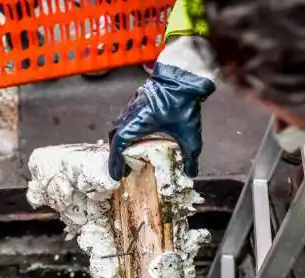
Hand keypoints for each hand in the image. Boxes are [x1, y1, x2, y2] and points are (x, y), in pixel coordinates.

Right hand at [108, 62, 214, 179]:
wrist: (184, 74)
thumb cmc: (183, 101)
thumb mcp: (190, 133)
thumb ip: (190, 156)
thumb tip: (190, 173)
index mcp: (138, 121)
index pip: (118, 143)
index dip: (115, 161)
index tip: (118, 175)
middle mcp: (130, 112)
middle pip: (114, 136)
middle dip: (115, 155)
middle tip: (120, 168)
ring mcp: (132, 105)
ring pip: (118, 126)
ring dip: (119, 142)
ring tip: (125, 155)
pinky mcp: (137, 100)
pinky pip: (125, 119)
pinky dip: (125, 131)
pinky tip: (135, 138)